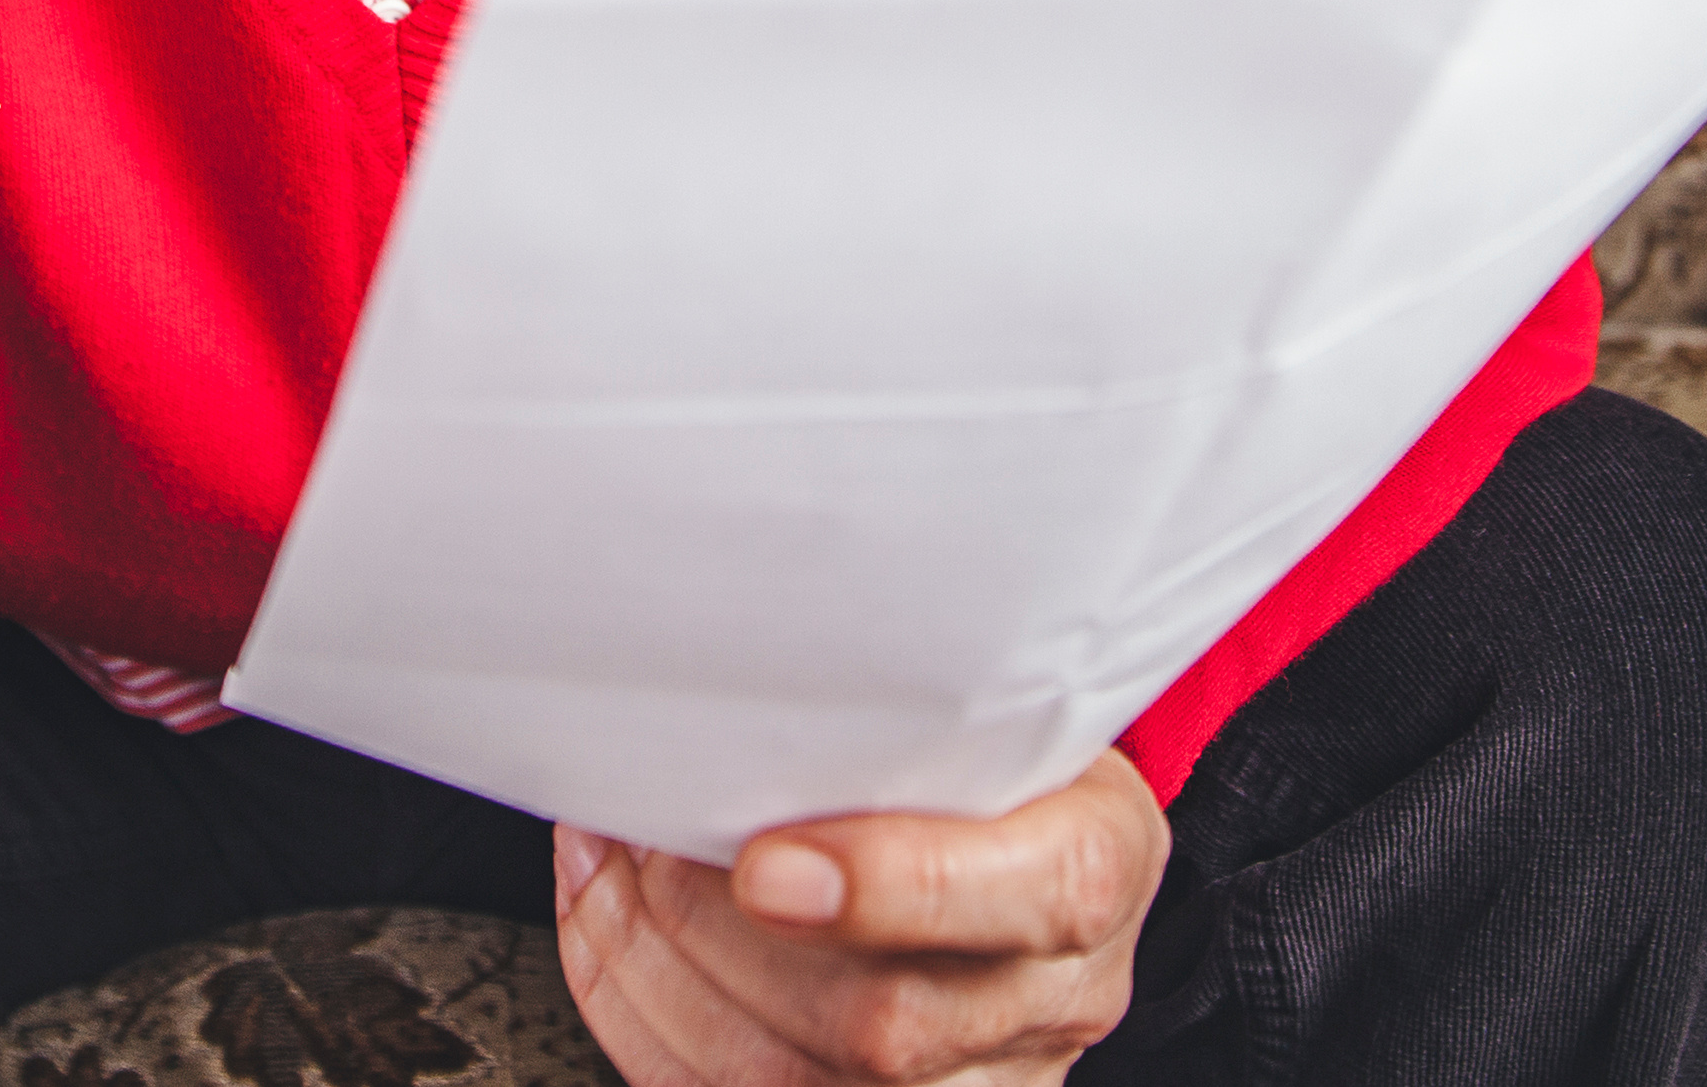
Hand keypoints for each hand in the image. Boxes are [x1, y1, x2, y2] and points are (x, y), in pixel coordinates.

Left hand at [552, 755, 1166, 1086]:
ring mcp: (976, 1082)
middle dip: (719, 935)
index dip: (899, 889)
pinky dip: (644, 1021)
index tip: (766, 866)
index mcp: (1098, 860)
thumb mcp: (997, 702)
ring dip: (660, 976)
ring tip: (609, 871)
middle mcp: (1053, 998)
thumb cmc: (990, 759)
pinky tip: (608, 933)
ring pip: (791, 1082)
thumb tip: (740, 662)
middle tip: (642, 839)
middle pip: (886, 1021)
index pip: (1041, 895)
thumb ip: (909, 699)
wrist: (1025, 849)